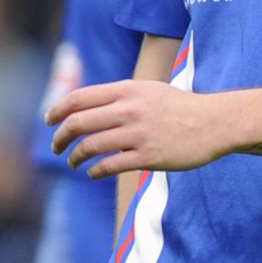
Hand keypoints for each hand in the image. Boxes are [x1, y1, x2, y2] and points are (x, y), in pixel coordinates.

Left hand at [46, 80, 230, 178]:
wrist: (213, 122)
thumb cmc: (177, 106)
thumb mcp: (146, 89)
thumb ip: (118, 95)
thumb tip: (86, 105)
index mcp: (125, 89)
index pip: (79, 98)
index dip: (57, 110)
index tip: (49, 120)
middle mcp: (128, 109)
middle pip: (79, 123)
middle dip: (60, 136)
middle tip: (56, 146)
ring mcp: (138, 134)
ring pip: (91, 146)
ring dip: (75, 156)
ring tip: (73, 162)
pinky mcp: (148, 156)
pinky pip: (110, 166)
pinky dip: (95, 171)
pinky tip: (92, 173)